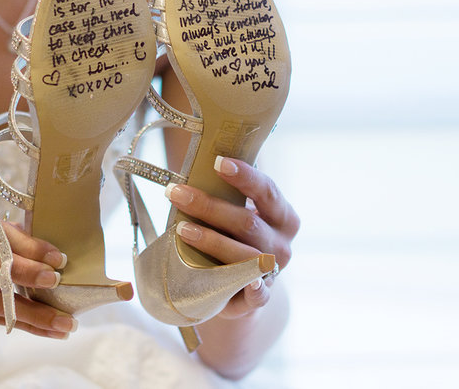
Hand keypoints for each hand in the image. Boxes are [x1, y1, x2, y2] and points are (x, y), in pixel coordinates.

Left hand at [165, 156, 299, 318]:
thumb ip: (226, 196)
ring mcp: (273, 272)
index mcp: (282, 217)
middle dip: (209, 206)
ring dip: (211, 241)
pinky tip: (245, 281)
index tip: (218, 162)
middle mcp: (282, 243)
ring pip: (244, 254)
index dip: (245, 176)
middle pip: (247, 221)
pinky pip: (260, 294)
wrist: (236, 289)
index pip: (266, 190)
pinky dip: (254, 287)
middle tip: (176, 192)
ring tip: (180, 229)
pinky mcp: (261, 297)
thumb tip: (196, 169)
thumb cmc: (232, 239)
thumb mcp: (235, 216)